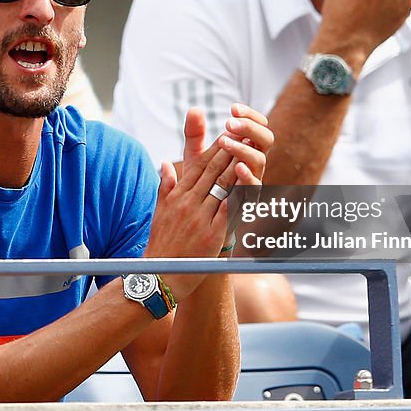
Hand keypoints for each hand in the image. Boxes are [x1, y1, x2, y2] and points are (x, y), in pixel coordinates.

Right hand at [144, 106, 271, 299]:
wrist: (160, 275)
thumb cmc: (161, 244)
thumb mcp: (159, 211)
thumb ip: (164, 186)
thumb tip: (165, 163)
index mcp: (176, 196)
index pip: (197, 167)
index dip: (213, 149)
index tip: (226, 135)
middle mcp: (187, 203)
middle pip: (212, 172)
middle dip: (230, 151)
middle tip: (244, 135)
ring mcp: (199, 218)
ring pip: (222, 186)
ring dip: (238, 167)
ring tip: (251, 151)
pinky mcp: (211, 234)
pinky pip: (229, 209)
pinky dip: (240, 194)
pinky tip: (251, 181)